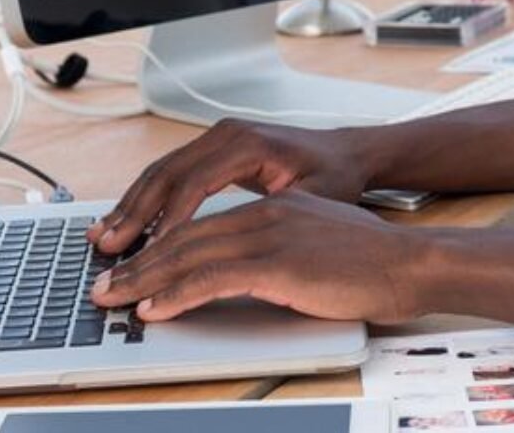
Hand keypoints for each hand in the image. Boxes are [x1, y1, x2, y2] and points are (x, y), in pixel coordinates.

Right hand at [87, 119, 374, 254]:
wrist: (348, 153)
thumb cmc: (336, 177)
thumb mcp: (313, 199)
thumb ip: (271, 216)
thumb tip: (233, 242)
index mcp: (251, 144)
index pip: (196, 183)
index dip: (169, 221)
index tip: (149, 253)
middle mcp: (229, 134)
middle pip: (168, 174)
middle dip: (134, 213)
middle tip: (107, 249)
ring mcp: (218, 136)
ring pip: (161, 171)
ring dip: (131, 206)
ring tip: (103, 238)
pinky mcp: (213, 147)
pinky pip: (171, 172)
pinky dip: (145, 198)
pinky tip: (127, 223)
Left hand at [92, 190, 430, 322]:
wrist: (410, 264)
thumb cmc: (371, 262)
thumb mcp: (316, 241)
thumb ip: (277, 247)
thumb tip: (242, 273)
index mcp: (275, 205)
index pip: (201, 222)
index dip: (158, 244)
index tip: (130, 263)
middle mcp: (267, 213)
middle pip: (185, 236)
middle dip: (137, 261)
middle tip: (104, 283)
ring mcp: (271, 235)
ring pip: (189, 255)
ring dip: (144, 279)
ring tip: (114, 298)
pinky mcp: (278, 263)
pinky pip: (212, 278)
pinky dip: (176, 294)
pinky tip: (155, 308)